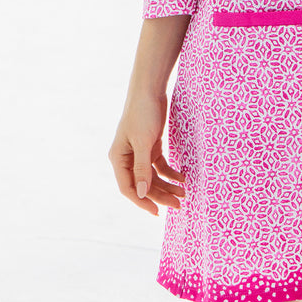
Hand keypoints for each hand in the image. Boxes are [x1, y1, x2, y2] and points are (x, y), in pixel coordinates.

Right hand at [108, 92, 185, 215]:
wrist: (150, 89)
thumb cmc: (143, 113)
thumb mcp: (144, 142)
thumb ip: (143, 169)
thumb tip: (142, 193)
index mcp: (118, 158)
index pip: (128, 188)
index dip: (142, 201)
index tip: (157, 212)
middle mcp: (127, 158)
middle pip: (143, 184)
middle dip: (160, 195)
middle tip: (179, 205)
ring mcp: (139, 152)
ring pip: (152, 177)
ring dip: (167, 185)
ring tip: (184, 193)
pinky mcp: (150, 145)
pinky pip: (159, 166)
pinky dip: (170, 173)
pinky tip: (182, 178)